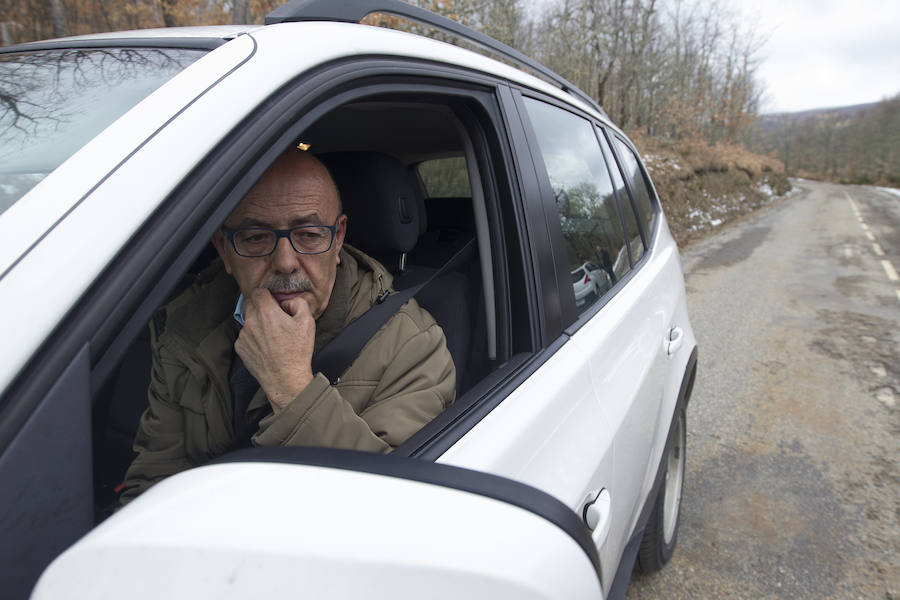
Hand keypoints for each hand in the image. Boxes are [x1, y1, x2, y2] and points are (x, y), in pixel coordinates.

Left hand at [235, 288, 314, 412]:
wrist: (285, 379)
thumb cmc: (297, 351)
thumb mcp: (307, 322)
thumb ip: (298, 303)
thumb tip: (286, 302)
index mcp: (266, 312)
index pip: (258, 291)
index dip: (267, 295)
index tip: (274, 303)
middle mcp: (250, 321)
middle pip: (250, 304)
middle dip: (261, 308)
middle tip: (275, 320)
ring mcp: (243, 335)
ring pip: (248, 321)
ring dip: (257, 324)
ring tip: (273, 337)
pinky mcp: (240, 348)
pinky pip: (245, 336)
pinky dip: (253, 338)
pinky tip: (266, 347)